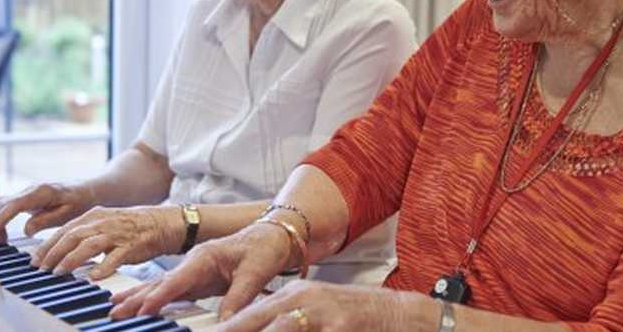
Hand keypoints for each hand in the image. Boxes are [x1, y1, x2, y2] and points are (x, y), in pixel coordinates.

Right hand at [0, 183, 96, 242]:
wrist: (89, 190)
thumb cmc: (82, 202)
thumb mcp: (69, 214)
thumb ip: (47, 220)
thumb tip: (26, 230)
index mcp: (42, 192)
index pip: (13, 205)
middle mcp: (31, 189)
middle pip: (1, 204)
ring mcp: (27, 192)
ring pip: (0, 204)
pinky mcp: (26, 198)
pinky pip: (6, 207)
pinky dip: (0, 220)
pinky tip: (4, 235)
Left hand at [31, 205, 181, 278]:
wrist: (162, 222)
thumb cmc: (132, 226)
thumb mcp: (105, 222)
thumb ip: (85, 233)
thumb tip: (61, 247)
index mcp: (94, 215)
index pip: (65, 230)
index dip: (48, 245)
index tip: (35, 259)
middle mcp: (104, 222)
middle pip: (73, 236)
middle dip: (54, 252)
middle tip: (42, 267)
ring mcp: (118, 233)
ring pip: (89, 245)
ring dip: (72, 259)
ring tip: (60, 272)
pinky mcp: (131, 245)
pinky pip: (115, 257)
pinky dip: (103, 267)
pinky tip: (93, 277)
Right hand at [109, 222, 294, 319]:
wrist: (275, 236)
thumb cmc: (265, 247)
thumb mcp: (255, 272)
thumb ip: (237, 298)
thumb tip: (224, 324)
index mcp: (204, 256)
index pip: (176, 279)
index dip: (159, 296)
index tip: (142, 310)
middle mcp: (194, 263)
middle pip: (160, 283)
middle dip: (137, 299)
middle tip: (113, 313)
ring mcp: (194, 272)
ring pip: (161, 287)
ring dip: (139, 299)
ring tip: (116, 310)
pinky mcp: (198, 280)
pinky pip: (172, 292)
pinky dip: (154, 300)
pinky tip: (140, 307)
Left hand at [213, 280, 416, 331]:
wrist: (398, 314)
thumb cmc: (353, 317)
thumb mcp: (315, 312)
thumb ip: (284, 322)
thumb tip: (246, 326)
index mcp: (293, 295)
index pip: (248, 315)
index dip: (225, 330)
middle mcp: (303, 300)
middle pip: (254, 321)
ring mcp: (321, 315)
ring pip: (279, 330)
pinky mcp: (339, 329)